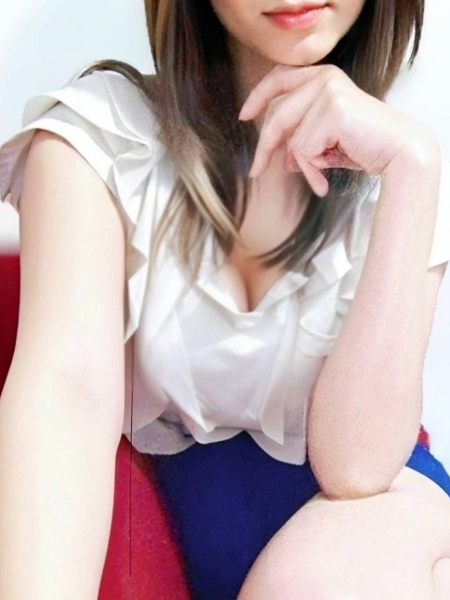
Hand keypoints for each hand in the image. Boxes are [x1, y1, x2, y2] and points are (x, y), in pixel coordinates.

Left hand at [238, 64, 434, 196]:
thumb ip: (301, 140)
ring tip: (317, 182)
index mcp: (323, 76)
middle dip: (264, 148)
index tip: (243, 116)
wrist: (398, 154)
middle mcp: (325, 77)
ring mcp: (329, 91)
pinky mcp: (332, 110)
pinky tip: (325, 178)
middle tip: (255, 172)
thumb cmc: (365, 147)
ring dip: (300, 166)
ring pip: (290, 136)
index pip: (279, 79)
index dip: (258, 97)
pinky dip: (311, 169)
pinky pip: (303, 148)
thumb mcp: (325, 142)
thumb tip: (280, 158)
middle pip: (277, 114)